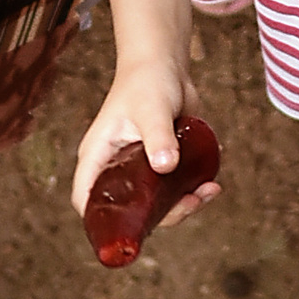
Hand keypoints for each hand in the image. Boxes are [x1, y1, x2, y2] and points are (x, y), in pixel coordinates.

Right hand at [69, 57, 218, 237]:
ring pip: (155, 206)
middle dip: (161, 216)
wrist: (165, 66)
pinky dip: (192, 194)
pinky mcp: (162, 168)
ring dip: (183, 206)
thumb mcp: (151, 109)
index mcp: (98, 157)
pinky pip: (173, 193)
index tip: (131, 232)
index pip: (86, 199)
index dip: (101, 222)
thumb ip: (158, 137)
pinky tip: (211, 184)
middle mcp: (115, 169)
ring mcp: (139, 172)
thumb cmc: (147, 82)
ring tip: (208, 191)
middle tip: (190, 202)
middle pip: (129, 211)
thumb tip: (166, 167)